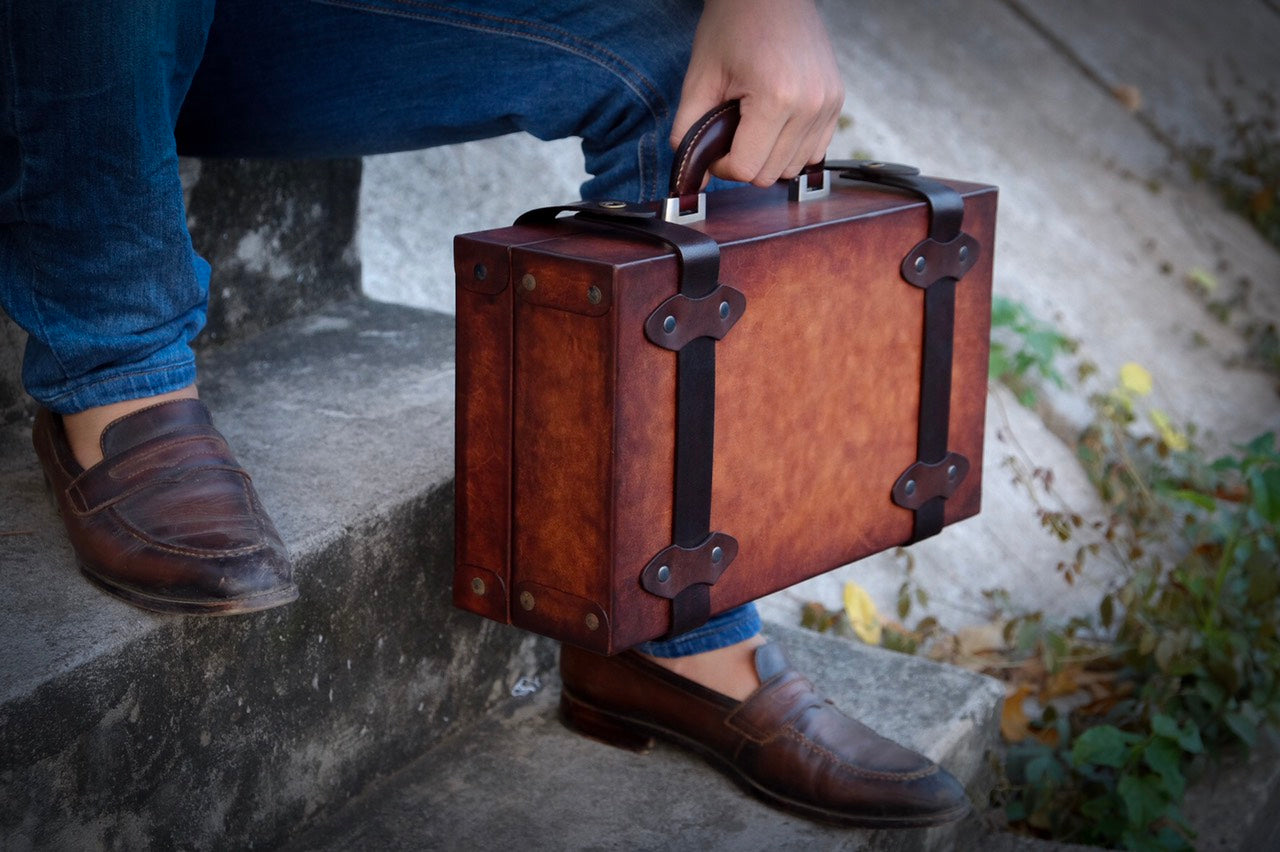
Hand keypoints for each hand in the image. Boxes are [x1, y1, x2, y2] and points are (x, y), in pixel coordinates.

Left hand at [673, 0, 844, 186]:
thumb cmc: (732, 26)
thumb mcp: (699, 78)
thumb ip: (689, 132)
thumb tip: (691, 177)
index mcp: (777, 98)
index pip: (746, 168)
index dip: (722, 165)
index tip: (714, 145)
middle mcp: (811, 105)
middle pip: (771, 173)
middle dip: (744, 162)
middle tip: (730, 134)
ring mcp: (829, 103)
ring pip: (794, 167)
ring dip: (768, 158)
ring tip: (752, 126)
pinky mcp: (837, 101)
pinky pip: (815, 151)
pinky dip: (792, 149)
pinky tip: (775, 126)